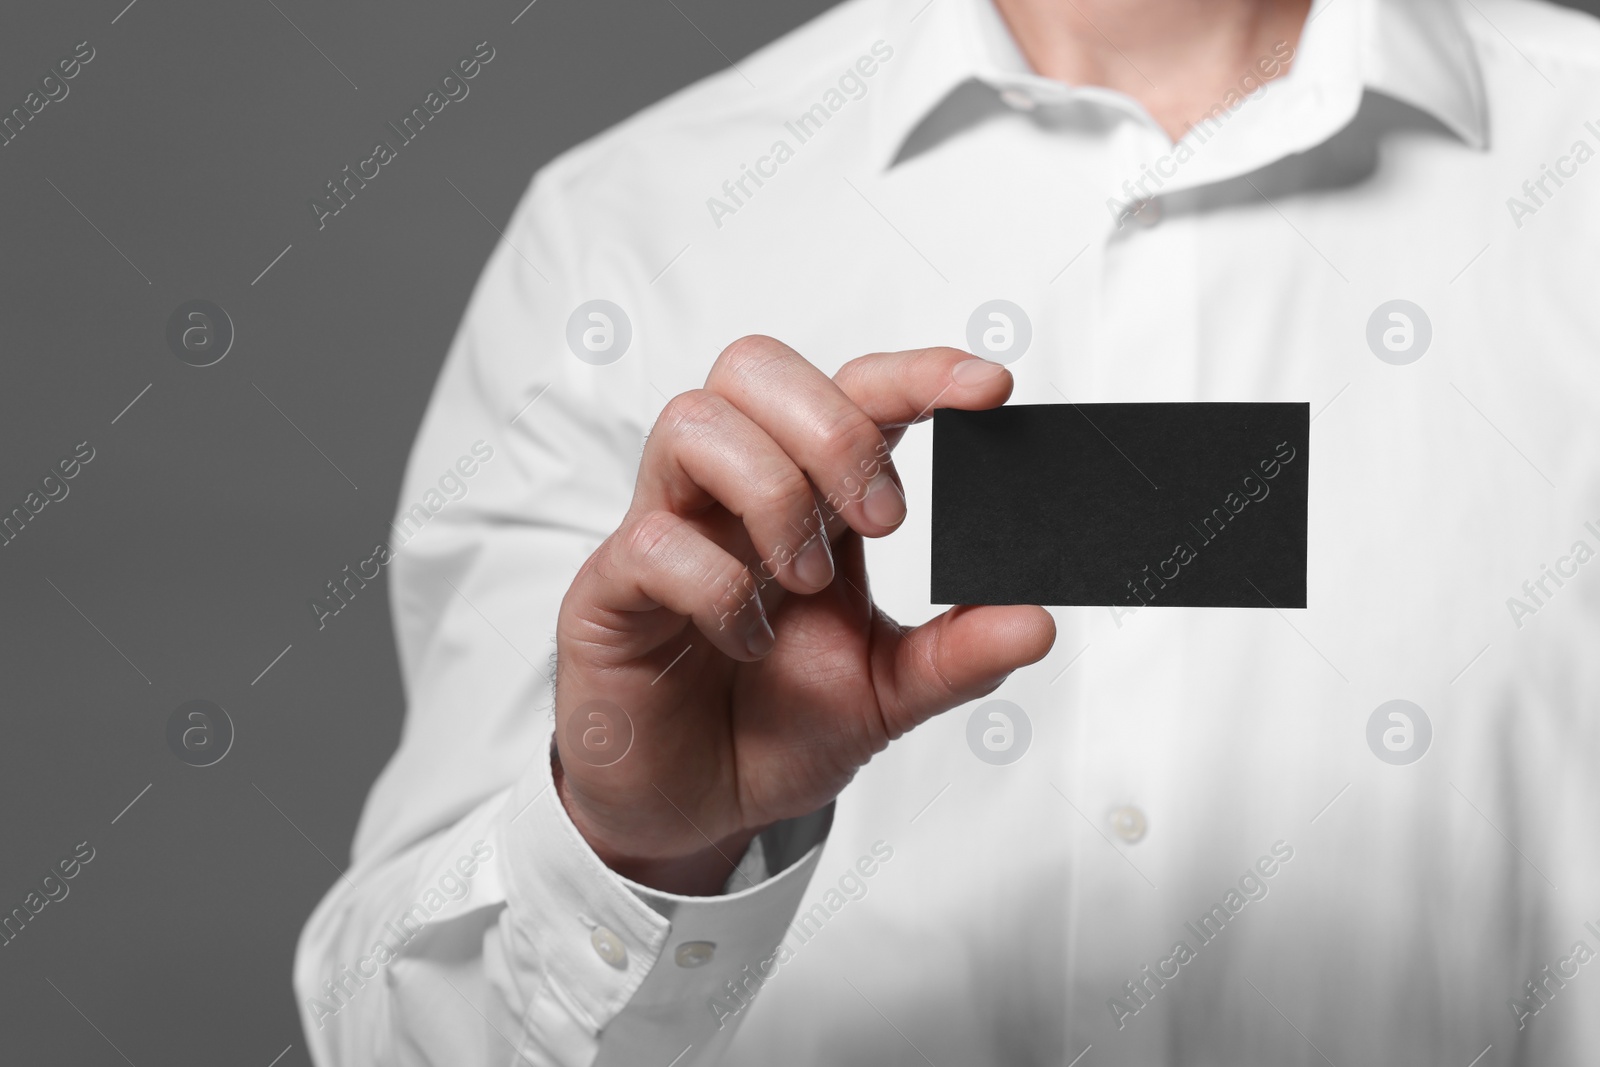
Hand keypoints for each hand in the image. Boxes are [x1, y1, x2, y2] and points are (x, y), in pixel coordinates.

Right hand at [552, 337, 1054, 892]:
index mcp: (807, 497)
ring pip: (693, 423)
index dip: (916, 373)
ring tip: (806, 580)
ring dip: (773, 493)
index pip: (853, 391)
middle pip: (756, 368)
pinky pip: (652, 540)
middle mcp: (732, 495)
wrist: (693, 807)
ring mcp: (667, 530)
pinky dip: (717, 587)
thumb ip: (957, 657)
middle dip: (834, 428)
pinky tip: (749, 641)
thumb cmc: (774, 727)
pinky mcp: (612, 588)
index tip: (989, 391)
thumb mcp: (887, 695)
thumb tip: (1036, 622)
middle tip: (883, 522)